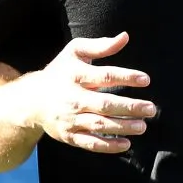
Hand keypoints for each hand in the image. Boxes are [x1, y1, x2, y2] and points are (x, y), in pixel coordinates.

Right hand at [33, 32, 155, 153]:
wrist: (31, 99)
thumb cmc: (60, 71)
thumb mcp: (76, 52)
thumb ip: (100, 46)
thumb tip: (125, 37)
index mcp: (75, 75)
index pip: (105, 76)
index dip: (126, 77)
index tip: (146, 80)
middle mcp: (72, 98)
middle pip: (104, 104)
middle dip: (129, 107)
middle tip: (151, 108)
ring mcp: (70, 119)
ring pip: (99, 125)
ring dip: (122, 127)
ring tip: (143, 126)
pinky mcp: (68, 135)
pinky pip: (89, 143)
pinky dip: (108, 146)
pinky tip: (126, 143)